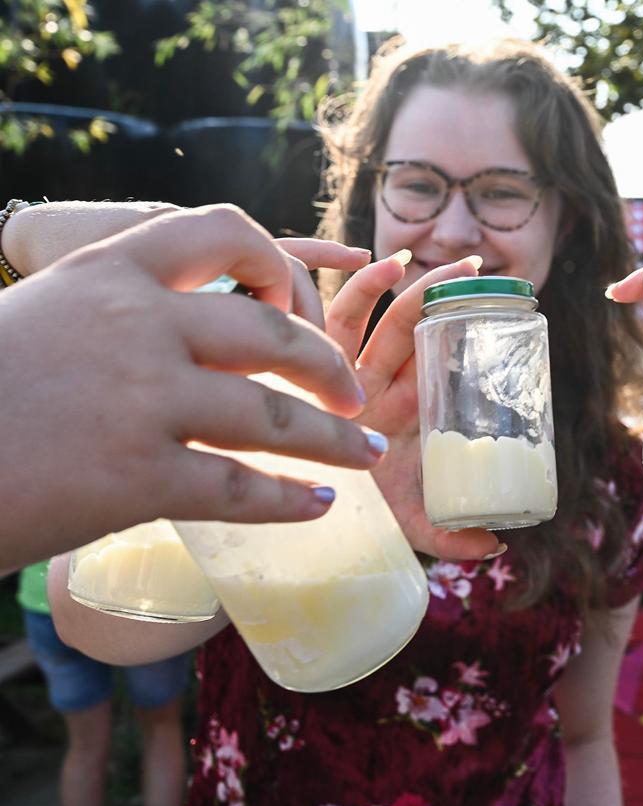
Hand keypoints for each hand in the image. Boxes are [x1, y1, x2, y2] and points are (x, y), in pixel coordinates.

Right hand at [1, 205, 386, 570]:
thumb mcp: (46, 314)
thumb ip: (122, 310)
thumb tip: (197, 330)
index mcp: (111, 271)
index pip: (227, 230)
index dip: (284, 267)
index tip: (301, 309)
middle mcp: (137, 324)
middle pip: (278, 336)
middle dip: (331, 368)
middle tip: (354, 398)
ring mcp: (142, 400)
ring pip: (277, 418)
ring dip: (336, 441)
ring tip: (367, 455)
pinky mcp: (137, 477)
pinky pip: (244, 489)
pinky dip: (292, 501)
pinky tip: (318, 508)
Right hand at [324, 253, 499, 561]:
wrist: (306, 526)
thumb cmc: (362, 516)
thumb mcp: (414, 525)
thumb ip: (453, 536)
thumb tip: (499, 546)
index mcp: (407, 410)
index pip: (440, 359)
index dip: (466, 330)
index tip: (503, 303)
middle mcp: (378, 386)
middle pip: (413, 328)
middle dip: (443, 293)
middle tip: (479, 266)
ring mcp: (344, 375)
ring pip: (377, 318)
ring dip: (404, 286)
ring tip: (431, 258)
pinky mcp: (313, 374)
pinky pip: (335, 323)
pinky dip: (358, 291)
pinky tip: (379, 264)